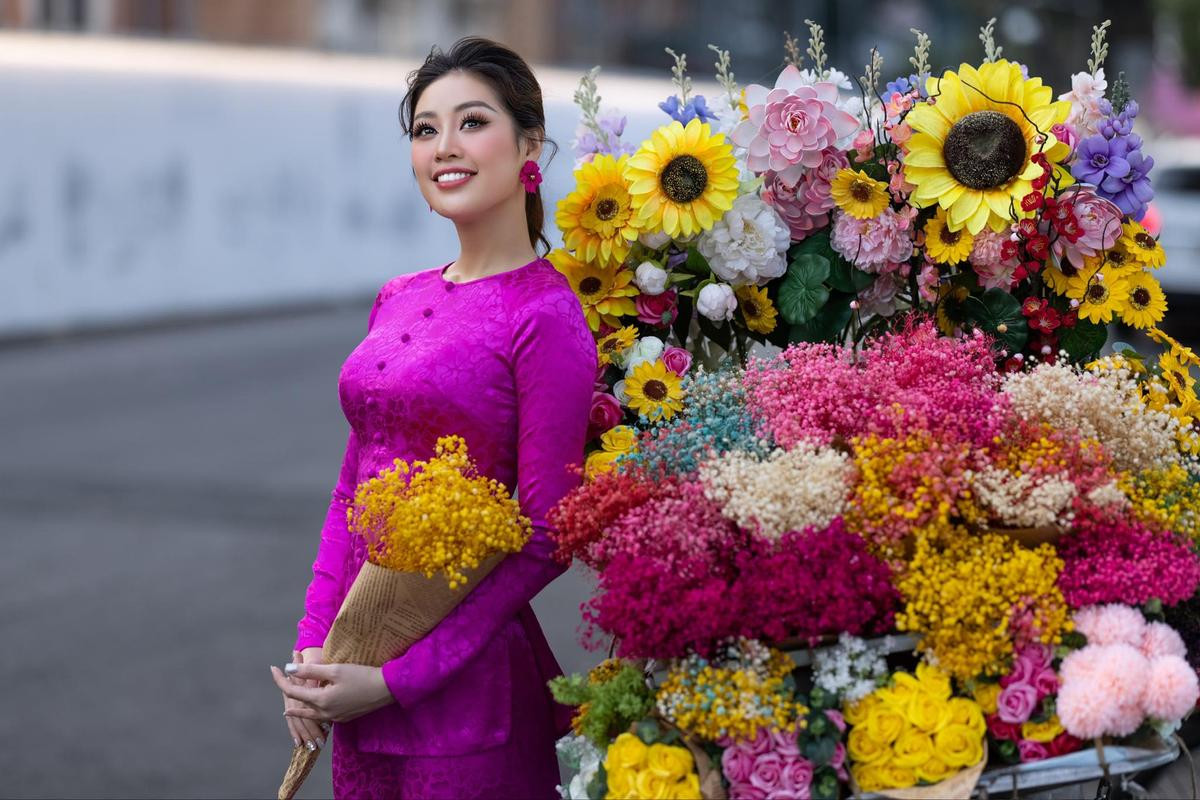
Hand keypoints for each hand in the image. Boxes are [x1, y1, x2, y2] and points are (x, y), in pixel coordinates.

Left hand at [270, 660, 394, 727]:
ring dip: (298, 709)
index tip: (273, 668)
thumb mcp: (335, 669)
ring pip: (310, 715)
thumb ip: (310, 670)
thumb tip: (288, 668)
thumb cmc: (361, 676)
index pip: (293, 691)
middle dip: (288, 694)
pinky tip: (314, 710)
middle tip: (280, 682)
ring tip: (288, 708)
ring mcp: (335, 718)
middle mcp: (325, 713)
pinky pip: (322, 717)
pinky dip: (312, 713)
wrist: (386, 689)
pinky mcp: (344, 718)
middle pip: (299, 705)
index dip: (280, 680)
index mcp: (320, 701)